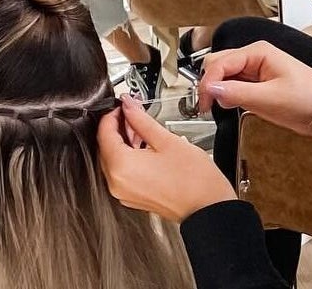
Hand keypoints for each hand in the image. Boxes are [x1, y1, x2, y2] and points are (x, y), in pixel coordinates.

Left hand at [97, 96, 236, 221]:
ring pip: (113, 160)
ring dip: (123, 142)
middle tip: (133, 113)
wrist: (207, 206)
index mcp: (122, 166)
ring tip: (141, 129)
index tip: (123, 105)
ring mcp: (123, 193)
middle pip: (106, 147)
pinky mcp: (132, 198)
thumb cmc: (194, 178)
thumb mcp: (168, 140)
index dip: (112, 114)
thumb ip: (143, 120)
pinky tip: (144, 148)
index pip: (104, 134)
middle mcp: (117, 183)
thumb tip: (129, 106)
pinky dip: (128, 158)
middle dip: (117, 128)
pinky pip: (122, 173)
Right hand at [198, 41, 311, 141]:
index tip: (203, 104)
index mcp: (259, 52)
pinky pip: (234, 89)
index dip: (207, 83)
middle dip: (209, 84)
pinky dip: (228, 98)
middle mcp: (255, 59)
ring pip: (223, 78)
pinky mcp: (258, 88)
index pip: (219, 63)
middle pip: (217, 66)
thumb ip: (238, 93)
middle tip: (207, 106)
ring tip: (220, 107)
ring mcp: (256, 74)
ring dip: (218, 92)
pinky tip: (233, 107)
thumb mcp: (272, 98)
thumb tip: (210, 88)